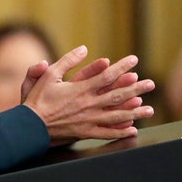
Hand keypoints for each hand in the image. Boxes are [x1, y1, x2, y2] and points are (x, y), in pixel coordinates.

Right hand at [21, 56, 143, 127]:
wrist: (30, 126)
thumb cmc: (38, 100)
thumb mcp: (49, 74)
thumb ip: (67, 61)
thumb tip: (84, 49)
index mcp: (80, 89)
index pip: (107, 76)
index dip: (122, 67)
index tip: (134, 61)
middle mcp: (88, 104)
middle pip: (118, 95)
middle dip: (136, 88)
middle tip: (151, 83)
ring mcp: (88, 120)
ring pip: (117, 116)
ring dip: (135, 112)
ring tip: (150, 109)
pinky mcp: (85, 133)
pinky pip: (107, 133)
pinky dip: (121, 131)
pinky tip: (132, 129)